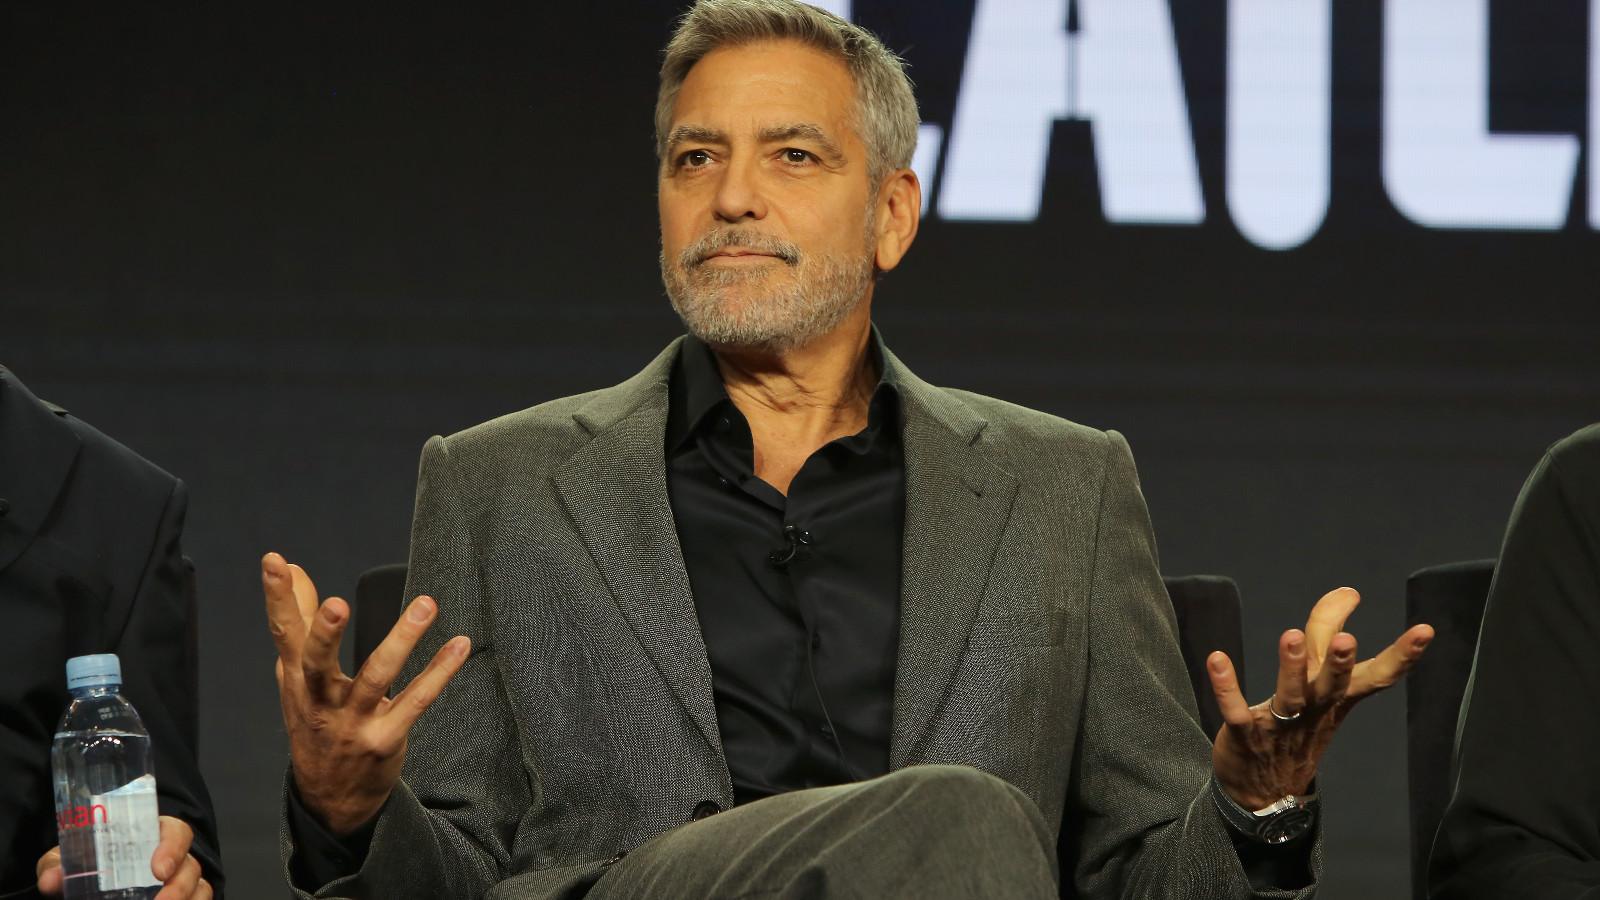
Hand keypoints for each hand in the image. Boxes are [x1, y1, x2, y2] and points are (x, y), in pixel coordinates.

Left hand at [37, 816, 211, 897]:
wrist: (90, 881)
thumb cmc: (89, 860)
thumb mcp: (71, 859)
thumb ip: (59, 865)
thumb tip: (51, 880)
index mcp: (152, 835)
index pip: (176, 832)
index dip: (173, 848)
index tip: (159, 869)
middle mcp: (174, 856)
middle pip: (191, 865)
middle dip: (180, 886)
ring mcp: (182, 880)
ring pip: (199, 887)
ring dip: (187, 899)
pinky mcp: (184, 897)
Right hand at [263, 552, 469, 833]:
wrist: (330, 798)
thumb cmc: (315, 721)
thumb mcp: (297, 675)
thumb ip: (300, 619)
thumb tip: (293, 568)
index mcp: (296, 679)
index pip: (284, 633)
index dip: (277, 598)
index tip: (273, 561)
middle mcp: (318, 700)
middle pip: (316, 662)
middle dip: (324, 634)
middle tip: (336, 604)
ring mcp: (352, 721)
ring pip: (376, 678)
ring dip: (402, 641)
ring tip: (426, 606)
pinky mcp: (384, 738)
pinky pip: (415, 702)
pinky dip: (439, 673)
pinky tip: (459, 646)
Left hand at [1207, 586, 1433, 808]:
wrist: (1266, 791)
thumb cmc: (1299, 725)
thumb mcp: (1321, 682)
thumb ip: (1328, 635)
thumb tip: (1349, 591)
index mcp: (1338, 698)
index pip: (1378, 676)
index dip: (1403, 655)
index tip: (1425, 630)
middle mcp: (1314, 710)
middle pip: (1333, 685)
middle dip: (1340, 663)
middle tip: (1348, 640)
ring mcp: (1281, 725)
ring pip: (1289, 696)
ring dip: (1290, 668)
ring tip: (1290, 636)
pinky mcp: (1246, 735)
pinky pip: (1235, 710)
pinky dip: (1226, 687)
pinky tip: (1216, 659)